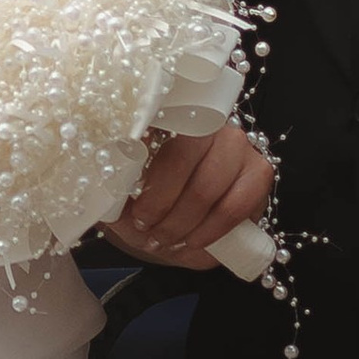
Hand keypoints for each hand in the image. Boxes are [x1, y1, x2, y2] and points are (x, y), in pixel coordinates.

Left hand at [103, 124, 274, 270]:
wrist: (186, 225)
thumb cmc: (153, 203)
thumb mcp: (126, 195)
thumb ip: (113, 188)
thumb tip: (99, 191)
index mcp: (172, 116)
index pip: (158, 122)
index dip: (140, 165)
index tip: (130, 207)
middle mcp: (209, 121)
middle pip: (182, 157)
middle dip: (160, 203)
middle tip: (145, 230)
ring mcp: (238, 144)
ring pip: (207, 185)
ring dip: (181, 222)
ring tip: (164, 241)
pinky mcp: (259, 171)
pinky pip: (234, 206)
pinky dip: (209, 231)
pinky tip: (191, 242)